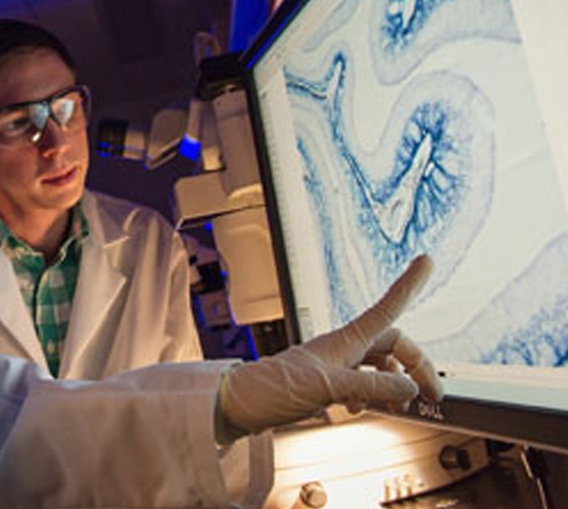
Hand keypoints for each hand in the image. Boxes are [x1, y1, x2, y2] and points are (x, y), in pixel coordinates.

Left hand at [217, 255, 442, 440]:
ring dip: (394, 385)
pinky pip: (361, 383)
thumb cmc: (273, 389)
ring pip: (379, 367)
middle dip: (415, 367)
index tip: (426, 262)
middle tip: (433, 394)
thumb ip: (372, 386)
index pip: (387, 309)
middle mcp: (342, 348)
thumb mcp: (329, 387)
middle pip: (393, 346)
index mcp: (345, 341)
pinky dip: (371, 396)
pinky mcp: (325, 383)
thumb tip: (409, 387)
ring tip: (397, 406)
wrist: (239, 404)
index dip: (408, 285)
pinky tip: (361, 408)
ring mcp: (334, 365)